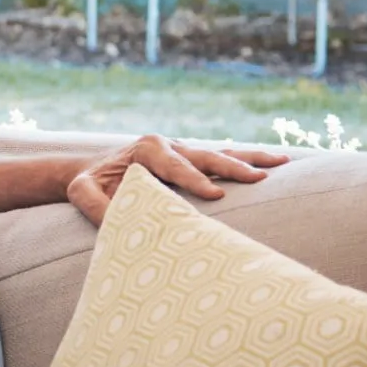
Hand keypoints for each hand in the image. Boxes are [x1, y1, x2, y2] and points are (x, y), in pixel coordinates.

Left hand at [67, 137, 287, 225]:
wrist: (92, 172)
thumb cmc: (89, 184)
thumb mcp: (83, 193)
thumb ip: (94, 205)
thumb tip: (112, 220)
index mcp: (146, 150)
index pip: (175, 167)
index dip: (195, 180)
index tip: (217, 194)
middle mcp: (168, 145)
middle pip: (206, 156)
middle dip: (233, 168)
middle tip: (260, 179)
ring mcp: (182, 149)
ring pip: (221, 154)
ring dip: (251, 160)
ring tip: (283, 164)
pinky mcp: (191, 158)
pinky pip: (222, 158)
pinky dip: (245, 161)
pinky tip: (274, 166)